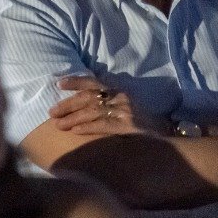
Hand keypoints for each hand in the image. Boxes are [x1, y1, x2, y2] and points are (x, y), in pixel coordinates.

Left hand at [48, 76, 168, 135]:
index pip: (94, 82)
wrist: (166, 136)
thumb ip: (107, 105)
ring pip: (93, 110)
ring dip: (73, 117)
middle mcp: (121, 97)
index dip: (76, 81)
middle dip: (68, 104)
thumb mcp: (125, 108)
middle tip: (51, 112)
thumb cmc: (142, 124)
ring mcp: (126, 110)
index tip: (59, 83)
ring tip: (58, 124)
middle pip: (89, 97)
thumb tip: (81, 108)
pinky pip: (104, 124)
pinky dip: (88, 127)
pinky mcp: (129, 125)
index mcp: (119, 91)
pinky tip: (75, 131)